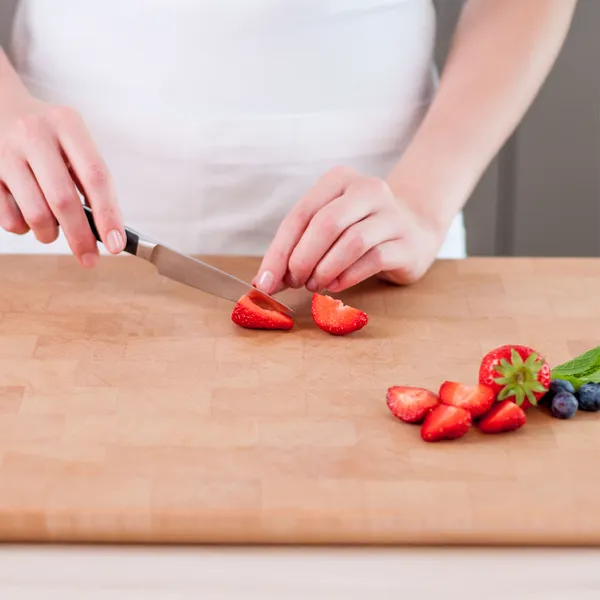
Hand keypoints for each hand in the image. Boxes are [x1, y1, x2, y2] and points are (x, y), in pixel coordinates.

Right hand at [0, 90, 124, 265]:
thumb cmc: (48, 134)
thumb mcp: (74, 142)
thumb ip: (90, 179)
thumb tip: (109, 230)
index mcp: (67, 125)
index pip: (95, 177)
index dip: (108, 216)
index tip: (116, 244)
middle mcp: (34, 135)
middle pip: (63, 200)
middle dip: (80, 237)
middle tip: (90, 258)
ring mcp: (6, 153)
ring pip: (35, 214)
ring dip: (50, 234)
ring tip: (53, 229)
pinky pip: (9, 218)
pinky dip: (24, 228)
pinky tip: (28, 215)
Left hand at [254, 166, 444, 293]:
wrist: (414, 230)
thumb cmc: (358, 230)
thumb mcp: (326, 230)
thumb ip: (296, 250)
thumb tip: (265, 282)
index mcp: (339, 180)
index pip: (301, 214)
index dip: (279, 251)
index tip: (264, 281)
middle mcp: (367, 190)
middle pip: (326, 224)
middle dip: (302, 259)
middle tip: (294, 282)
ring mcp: (391, 214)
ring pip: (351, 242)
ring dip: (325, 269)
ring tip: (314, 285)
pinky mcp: (407, 241)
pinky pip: (374, 259)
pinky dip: (348, 277)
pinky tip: (335, 286)